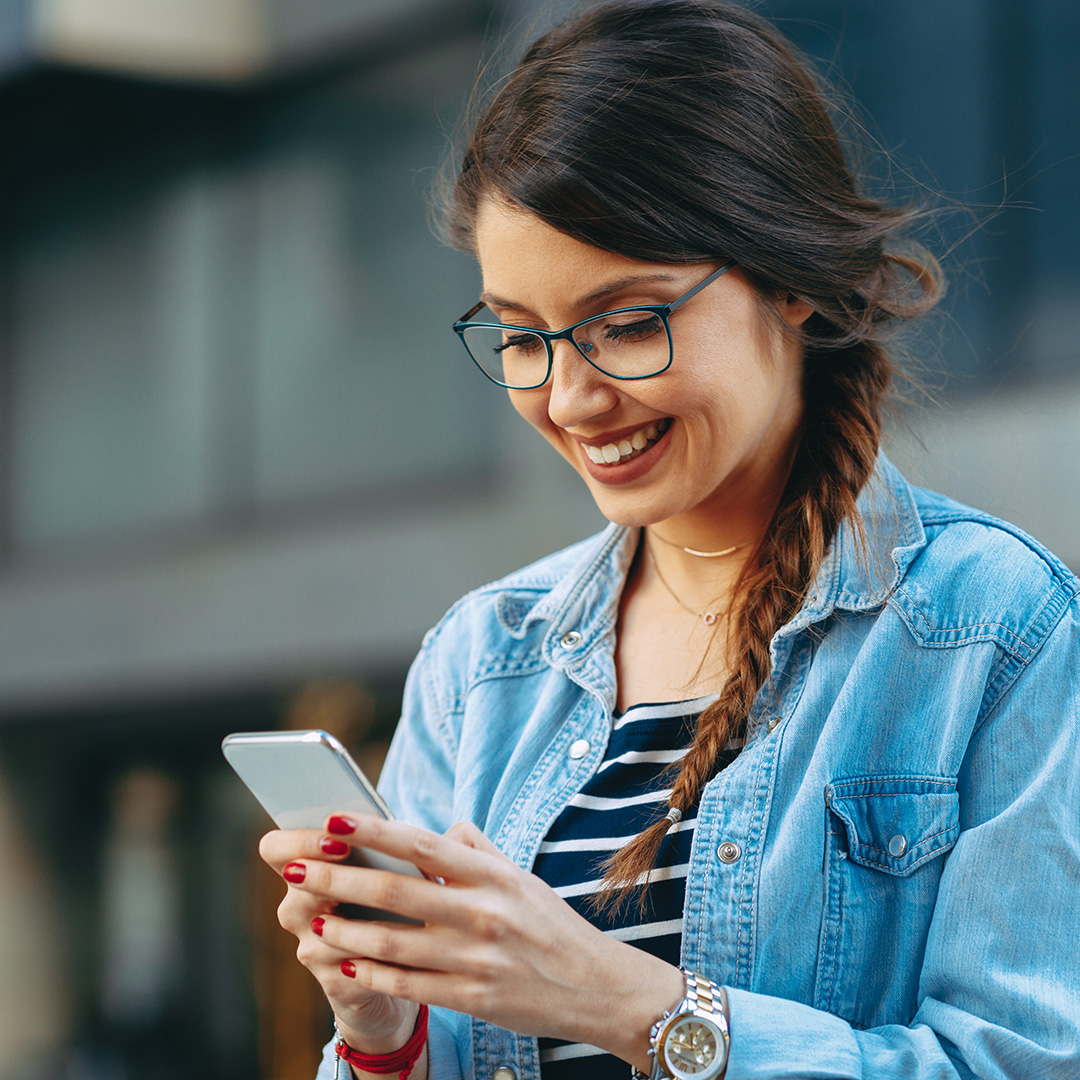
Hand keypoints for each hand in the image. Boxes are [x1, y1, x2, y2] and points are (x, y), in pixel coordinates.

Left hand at [271, 812, 683, 1068]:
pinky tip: (343, 962)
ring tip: (308, 918)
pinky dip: (371, 972)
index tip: (330, 820)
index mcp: (490, 874)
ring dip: (343, 929)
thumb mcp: (520, 876)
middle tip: (294, 866)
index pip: (419, 843)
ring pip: (391, 941)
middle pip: (393, 890)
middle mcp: (480, 911)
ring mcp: (474, 957)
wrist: (595, 985)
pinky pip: (408, 984)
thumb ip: (476, 850)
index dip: (371, 831)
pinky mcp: (471, 997)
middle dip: (337, 877)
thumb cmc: (551, 924)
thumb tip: (439, 828)